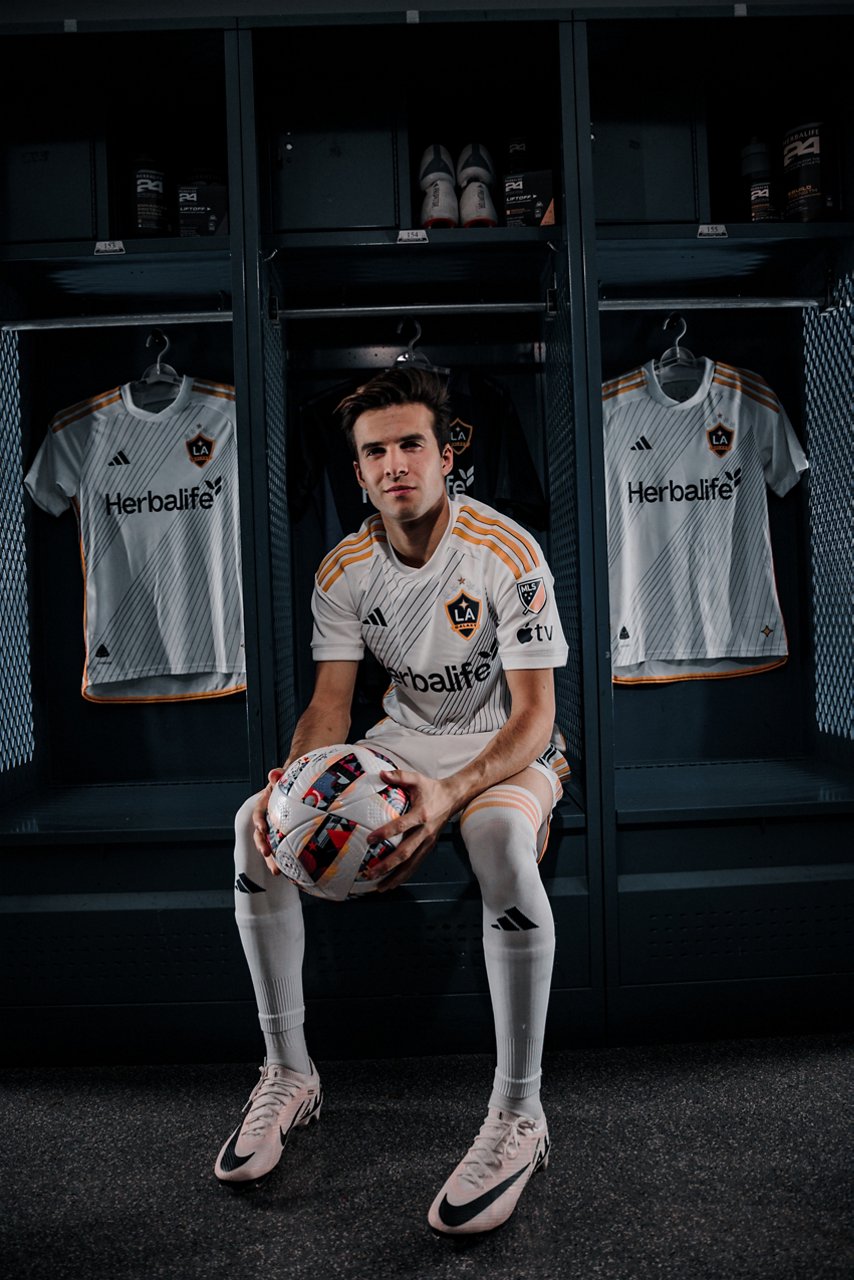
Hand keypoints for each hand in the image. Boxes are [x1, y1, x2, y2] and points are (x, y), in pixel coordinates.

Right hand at [252, 768, 284, 875]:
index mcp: (267, 803)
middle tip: (266, 854)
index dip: (258, 820)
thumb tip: (273, 773)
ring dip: (270, 859)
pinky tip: (292, 874)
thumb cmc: (294, 782)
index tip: (262, 829)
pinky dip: (285, 861)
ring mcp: (276, 829)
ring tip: (277, 871)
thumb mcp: (288, 778)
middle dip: (261, 845)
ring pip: (269, 845)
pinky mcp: (284, 838)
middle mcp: (268, 818)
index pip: (259, 812)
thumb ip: (280, 776)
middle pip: (260, 834)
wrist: (303, 788)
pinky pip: (282, 850)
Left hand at [366, 768, 457, 892]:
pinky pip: (416, 864)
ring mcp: (428, 842)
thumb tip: (381, 774)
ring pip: (411, 864)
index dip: (386, 833)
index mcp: (422, 815)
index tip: (370, 839)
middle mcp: (426, 832)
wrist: (454, 798)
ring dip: (395, 877)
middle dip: (388, 865)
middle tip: (370, 873)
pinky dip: (404, 875)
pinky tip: (392, 883)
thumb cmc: (432, 788)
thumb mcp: (417, 779)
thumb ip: (400, 776)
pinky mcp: (429, 847)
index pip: (402, 826)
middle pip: (406, 853)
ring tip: (379, 887)